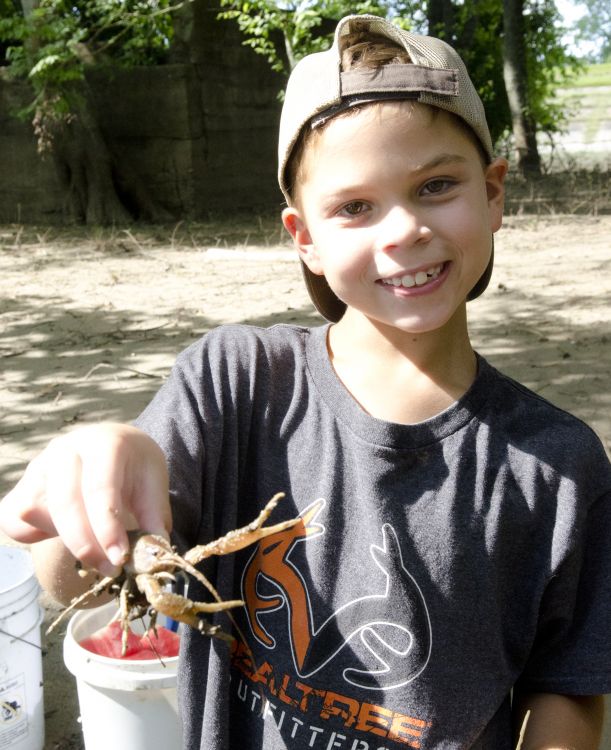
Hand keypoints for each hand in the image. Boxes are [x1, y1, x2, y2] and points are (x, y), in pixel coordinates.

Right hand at [0, 423, 170, 576]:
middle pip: (64, 503)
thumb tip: (153, 554)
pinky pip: (16, 521)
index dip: (107, 528)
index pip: (99, 488)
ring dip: (65, 542)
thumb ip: (154, 515)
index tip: (119, 558)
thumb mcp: (154, 482)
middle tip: (110, 569)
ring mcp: (39, 466)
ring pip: (36, 513)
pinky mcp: (23, 485)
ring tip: (96, 555)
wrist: (114, 444)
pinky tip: (67, 539)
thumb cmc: (134, 466)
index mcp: (103, 443)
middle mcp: (65, 450)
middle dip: (86, 544)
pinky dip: (37, 537)